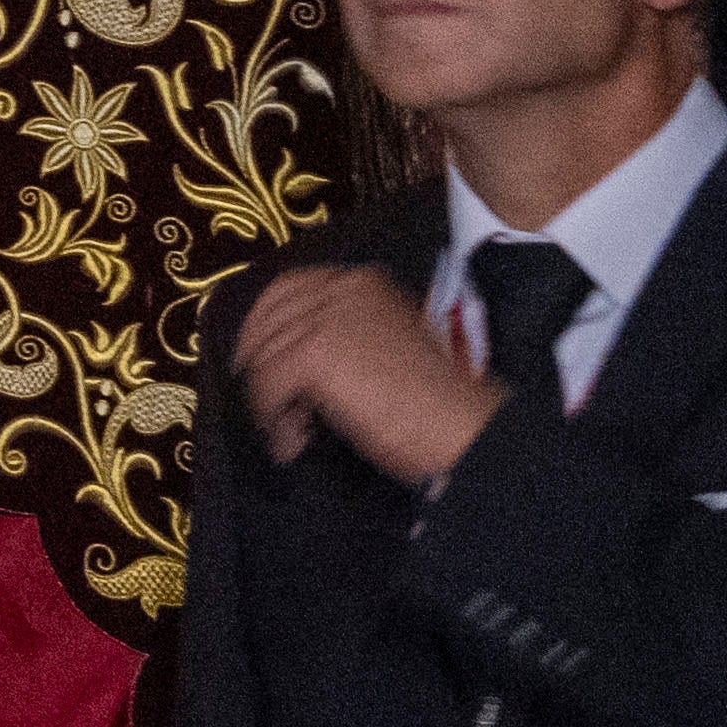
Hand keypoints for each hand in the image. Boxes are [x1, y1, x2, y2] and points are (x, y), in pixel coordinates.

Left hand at [228, 263, 504, 490]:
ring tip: (292, 433)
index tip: (264, 365)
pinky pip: (268, 383)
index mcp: (362, 284)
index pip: (288, 291)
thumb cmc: (437, 403)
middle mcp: (340, 289)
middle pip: (267, 316)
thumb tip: (300, 360)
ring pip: (265, 354)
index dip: (269, 330)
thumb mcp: (389, 347)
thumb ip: (348, 337)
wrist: (464, 427)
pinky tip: (292, 443)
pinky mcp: (315, 350)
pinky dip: (273, 418)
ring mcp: (325, 316)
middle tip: (270, 404)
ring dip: (271, 400)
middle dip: (261, 362)